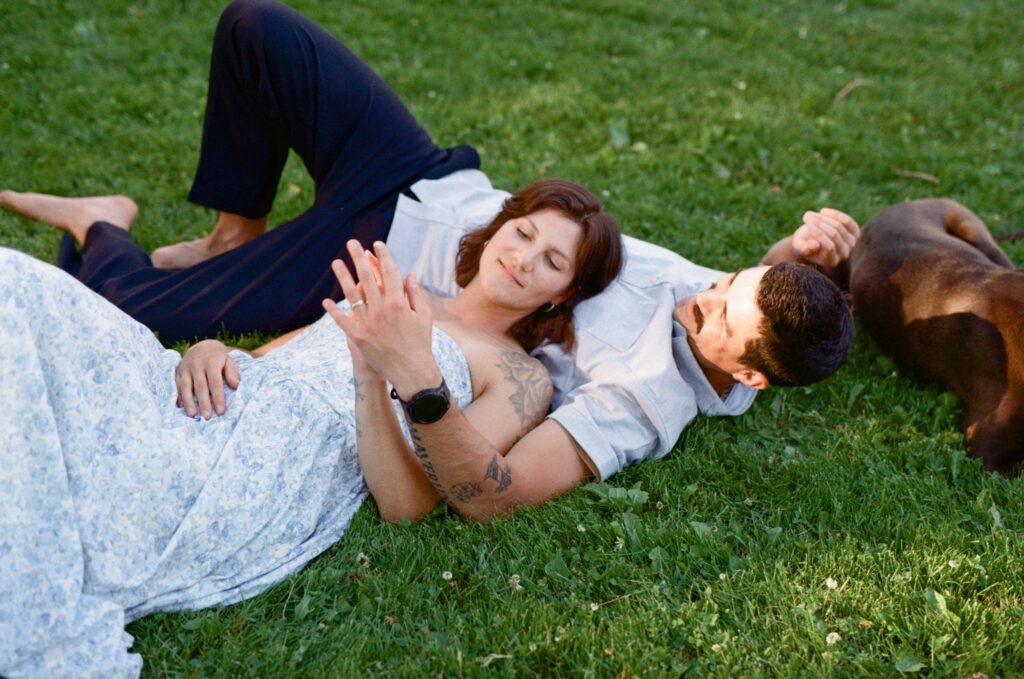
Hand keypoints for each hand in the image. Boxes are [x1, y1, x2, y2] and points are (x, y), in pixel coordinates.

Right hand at [175, 339, 239, 418]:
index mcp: (211, 362)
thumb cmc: (219, 358)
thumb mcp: (228, 361)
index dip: (218, 398)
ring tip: (193, 415)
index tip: (221, 412)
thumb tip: (236, 385)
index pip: (215, 382)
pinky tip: (182, 408)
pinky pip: (177, 386)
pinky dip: (179, 397)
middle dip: (204, 403)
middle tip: (207, 417)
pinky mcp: (178, 372)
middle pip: (200, 386)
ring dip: (189, 402)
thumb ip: (232, 372)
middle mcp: (196, 364)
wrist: (202, 346)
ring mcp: (185, 368)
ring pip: (186, 387)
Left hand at [322, 240, 440, 397]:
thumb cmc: (420, 343)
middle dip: (359, 258)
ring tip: (336, 262)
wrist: (411, 372)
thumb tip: (410, 274)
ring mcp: (368, 323)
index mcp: (399, 302)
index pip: (389, 273)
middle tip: (352, 243)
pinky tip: (326, 300)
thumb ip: (415, 294)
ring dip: (343, 277)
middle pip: (368, 278)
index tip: (376, 244)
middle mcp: (382, 309)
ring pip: (352, 295)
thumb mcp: (424, 316)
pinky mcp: (358, 337)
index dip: (382, 256)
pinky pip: (343, 320)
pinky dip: (334, 310)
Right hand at [791, 208, 859, 268]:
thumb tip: (815, 245)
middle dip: (819, 223)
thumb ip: (804, 248)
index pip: (829, 247)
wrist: (811, 241)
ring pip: (839, 226)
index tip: (808, 225)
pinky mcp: (855, 233)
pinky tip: (823, 212)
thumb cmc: (803, 245)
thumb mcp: (799, 248)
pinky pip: (847, 221)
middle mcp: (844, 254)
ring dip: (823, 217)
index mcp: (831, 262)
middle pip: (834, 234)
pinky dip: (834, 214)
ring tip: (810, 215)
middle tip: (806, 217)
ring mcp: (851, 243)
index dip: (819, 234)